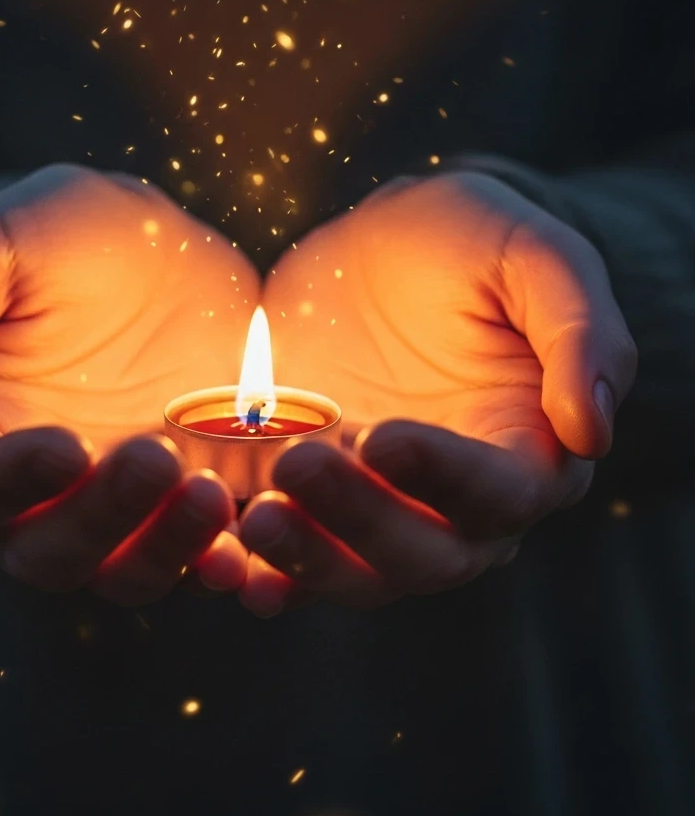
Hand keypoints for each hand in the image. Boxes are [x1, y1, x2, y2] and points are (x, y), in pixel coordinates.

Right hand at [0, 163, 256, 600]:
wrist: (154, 239)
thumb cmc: (53, 235)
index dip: (11, 482)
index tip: (63, 443)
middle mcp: (48, 492)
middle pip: (53, 554)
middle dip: (103, 519)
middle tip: (154, 454)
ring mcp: (130, 504)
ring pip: (134, 570)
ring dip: (171, 549)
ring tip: (213, 493)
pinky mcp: (205, 495)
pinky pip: (217, 554)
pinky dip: (240, 562)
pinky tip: (266, 538)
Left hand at [238, 171, 636, 613]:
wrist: (390, 248)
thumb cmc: (475, 243)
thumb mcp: (536, 255)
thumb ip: (580, 330)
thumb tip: (593, 430)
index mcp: (527, 453)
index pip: (500, 494)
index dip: (445, 475)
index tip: (383, 434)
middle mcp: (460, 506)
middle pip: (424, 553)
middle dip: (361, 519)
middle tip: (299, 464)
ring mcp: (383, 511)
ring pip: (356, 573)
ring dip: (306, 557)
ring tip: (254, 519)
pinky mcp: (317, 507)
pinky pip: (292, 560)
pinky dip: (260, 569)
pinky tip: (222, 559)